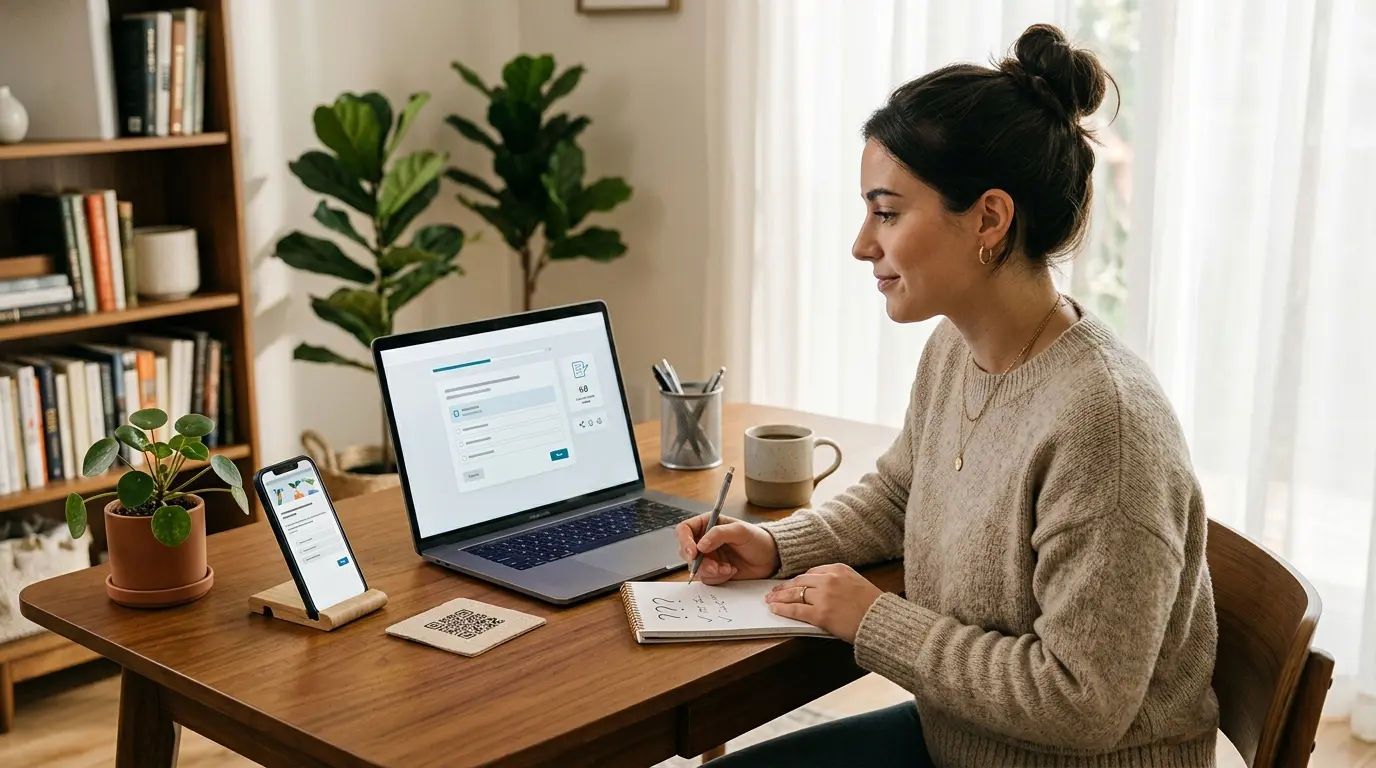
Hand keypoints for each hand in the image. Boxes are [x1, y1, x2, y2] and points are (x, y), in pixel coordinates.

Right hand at [675, 514, 780, 584]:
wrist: (770, 559)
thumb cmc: (757, 539)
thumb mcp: (740, 531)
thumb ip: (719, 534)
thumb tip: (700, 544)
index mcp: (707, 524)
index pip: (684, 530)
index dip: (684, 541)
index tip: (693, 552)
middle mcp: (704, 541)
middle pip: (686, 552)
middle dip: (699, 562)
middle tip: (714, 566)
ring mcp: (707, 557)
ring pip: (695, 568)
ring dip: (711, 571)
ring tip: (728, 568)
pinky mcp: (713, 571)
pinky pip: (706, 578)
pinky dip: (718, 577)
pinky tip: (731, 571)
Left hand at [765, 564, 882, 642]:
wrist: (882, 621)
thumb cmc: (874, 606)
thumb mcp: (857, 583)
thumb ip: (839, 582)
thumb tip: (821, 589)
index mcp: (838, 569)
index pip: (811, 572)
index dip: (799, 580)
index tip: (792, 583)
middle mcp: (829, 579)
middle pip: (800, 581)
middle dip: (785, 587)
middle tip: (774, 591)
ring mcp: (823, 596)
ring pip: (794, 594)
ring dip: (779, 597)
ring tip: (770, 600)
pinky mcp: (820, 614)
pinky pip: (796, 610)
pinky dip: (783, 609)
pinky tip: (775, 609)